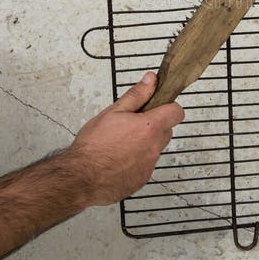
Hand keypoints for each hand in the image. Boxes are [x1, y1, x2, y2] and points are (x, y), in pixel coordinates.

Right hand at [67, 72, 183, 205]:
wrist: (82, 178)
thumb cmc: (94, 146)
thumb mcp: (113, 112)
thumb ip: (136, 95)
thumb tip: (151, 80)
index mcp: (150, 127)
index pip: (176, 112)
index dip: (168, 106)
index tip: (157, 105)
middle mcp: (154, 147)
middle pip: (166, 130)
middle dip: (154, 125)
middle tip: (132, 123)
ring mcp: (149, 165)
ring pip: (155, 148)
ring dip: (145, 143)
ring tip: (121, 142)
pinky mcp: (142, 179)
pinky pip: (145, 165)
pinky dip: (136, 160)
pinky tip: (119, 158)